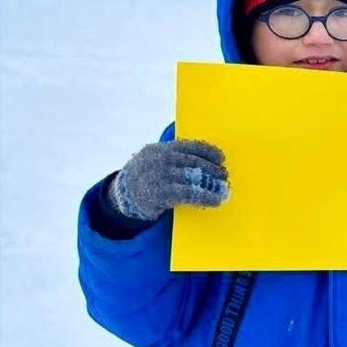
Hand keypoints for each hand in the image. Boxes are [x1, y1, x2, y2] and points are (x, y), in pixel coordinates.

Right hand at [109, 140, 228, 220]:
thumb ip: (174, 157)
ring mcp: (159, 176)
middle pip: (193, 162)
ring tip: (224, 190)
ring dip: (212, 185)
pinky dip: (205, 197)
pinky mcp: (160, 194)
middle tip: (224, 176)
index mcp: (160, 149)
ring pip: (193, 178)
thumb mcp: (154, 160)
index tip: (221, 157)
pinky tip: (215, 201)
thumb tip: (206, 160)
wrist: (121, 196)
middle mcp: (160, 160)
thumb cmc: (146, 177)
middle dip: (212, 169)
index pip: (189, 146)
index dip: (207, 151)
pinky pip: (188, 194)